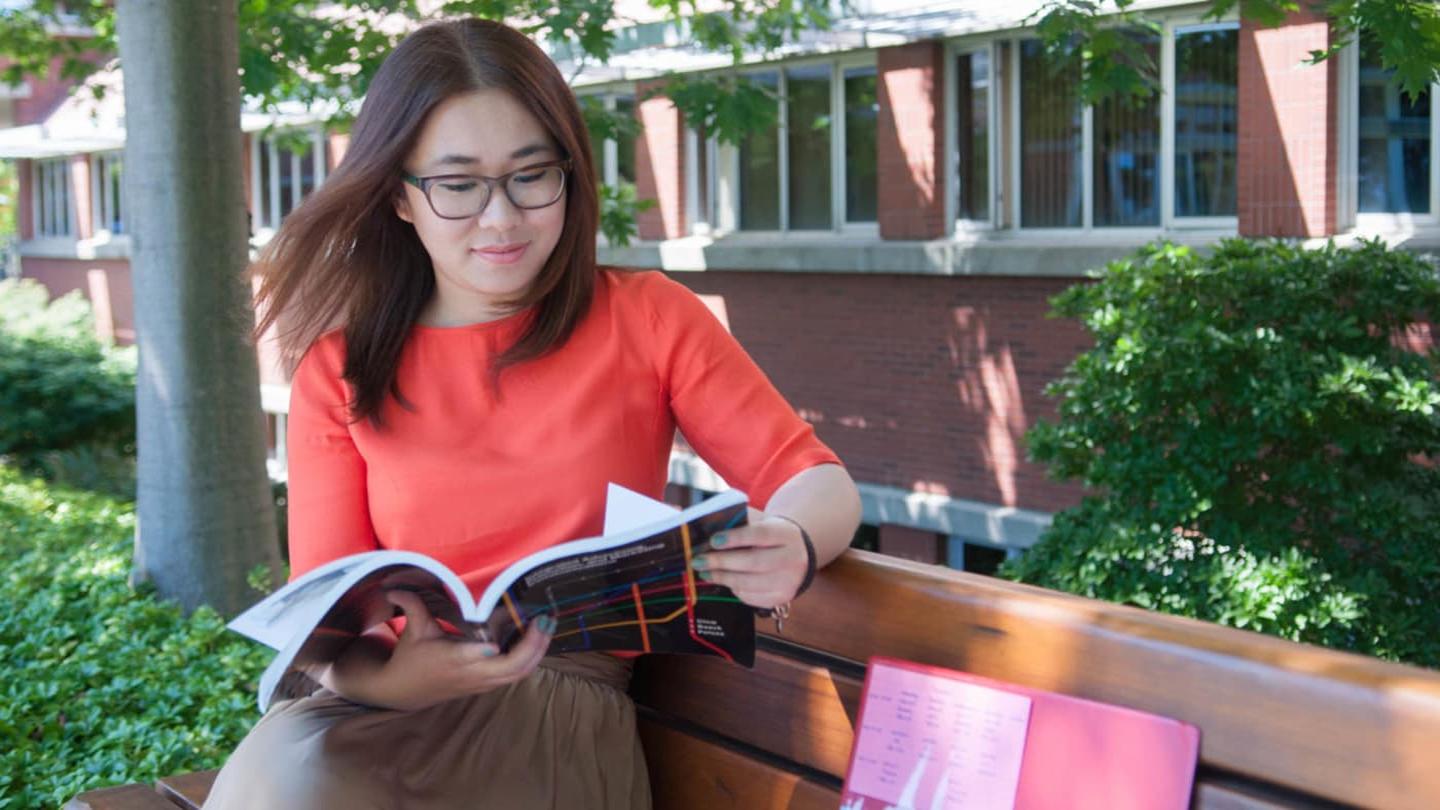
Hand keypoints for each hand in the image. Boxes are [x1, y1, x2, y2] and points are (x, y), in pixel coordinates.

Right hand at [326, 589, 553, 710]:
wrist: (404, 692)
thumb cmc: (410, 658)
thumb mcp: (413, 631)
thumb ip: (412, 606)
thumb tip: (396, 586)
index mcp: (453, 660)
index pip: (476, 658)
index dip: (491, 651)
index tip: (505, 636)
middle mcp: (472, 674)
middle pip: (512, 669)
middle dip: (534, 646)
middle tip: (545, 618)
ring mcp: (482, 682)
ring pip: (519, 674)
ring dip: (538, 652)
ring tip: (548, 625)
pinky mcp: (487, 685)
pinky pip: (516, 675)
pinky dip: (531, 658)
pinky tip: (538, 638)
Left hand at [689, 509, 807, 608]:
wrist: (797, 555)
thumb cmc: (770, 536)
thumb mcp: (761, 523)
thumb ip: (737, 521)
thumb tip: (705, 522)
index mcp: (786, 534)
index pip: (761, 534)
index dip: (736, 538)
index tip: (713, 540)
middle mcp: (792, 559)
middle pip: (754, 562)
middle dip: (722, 562)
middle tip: (698, 560)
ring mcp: (788, 582)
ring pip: (750, 583)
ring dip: (723, 578)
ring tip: (704, 572)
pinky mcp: (780, 598)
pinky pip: (751, 597)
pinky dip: (734, 589)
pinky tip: (724, 580)